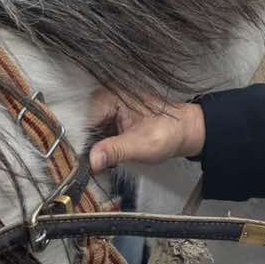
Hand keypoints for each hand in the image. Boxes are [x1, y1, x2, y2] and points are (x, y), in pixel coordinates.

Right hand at [87, 92, 205, 174]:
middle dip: (86, 147)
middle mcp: (106, 98)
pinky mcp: (112, 119)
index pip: (83, 120)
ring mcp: (109, 108)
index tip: (78, 163)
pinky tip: (104, 159)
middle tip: (89, 167)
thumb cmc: (168, 132)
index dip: (80, 143)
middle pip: (84, 126)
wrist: (186, 132)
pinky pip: (98, 134)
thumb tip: (92, 160)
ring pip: (89, 132)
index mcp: (111, 96)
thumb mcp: (141, 144)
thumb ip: (115, 150)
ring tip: (97, 164)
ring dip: (92, 149)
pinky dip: (100, 148)